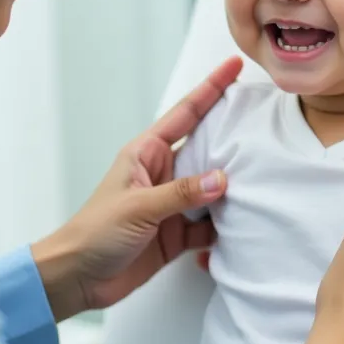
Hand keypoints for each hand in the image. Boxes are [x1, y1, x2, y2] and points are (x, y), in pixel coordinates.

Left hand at [31, 57, 242, 321]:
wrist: (78, 278)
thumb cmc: (94, 232)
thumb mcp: (138, 207)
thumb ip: (181, 193)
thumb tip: (221, 179)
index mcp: (146, 153)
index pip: (185, 114)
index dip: (210, 89)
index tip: (233, 65)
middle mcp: (162, 174)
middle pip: (206, 149)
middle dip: (233, 139)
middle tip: (265, 125)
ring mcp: (172, 205)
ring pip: (212, 189)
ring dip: (233, 189)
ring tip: (264, 179)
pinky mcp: (177, 234)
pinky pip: (209, 225)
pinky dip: (224, 227)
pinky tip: (241, 226)